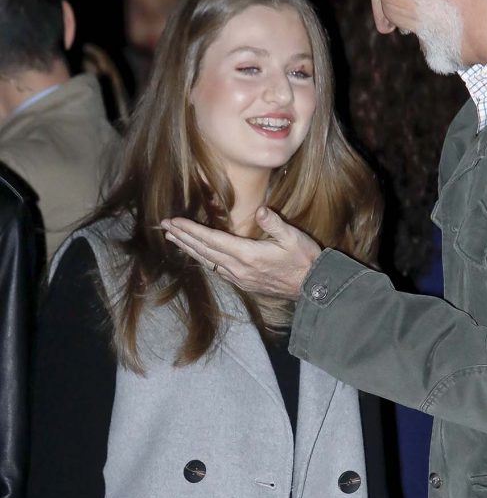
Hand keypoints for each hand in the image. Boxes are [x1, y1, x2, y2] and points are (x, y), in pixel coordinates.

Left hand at [161, 208, 320, 298]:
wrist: (312, 288)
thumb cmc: (304, 260)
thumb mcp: (293, 238)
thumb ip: (274, 223)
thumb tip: (261, 210)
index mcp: (247, 255)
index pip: (212, 239)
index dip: (190, 230)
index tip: (174, 221)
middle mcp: (238, 268)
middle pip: (203, 251)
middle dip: (183, 237)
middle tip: (164, 226)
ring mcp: (239, 277)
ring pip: (207, 261)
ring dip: (189, 248)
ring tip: (173, 238)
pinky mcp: (243, 282)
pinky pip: (217, 269)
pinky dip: (203, 259)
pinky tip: (197, 254)